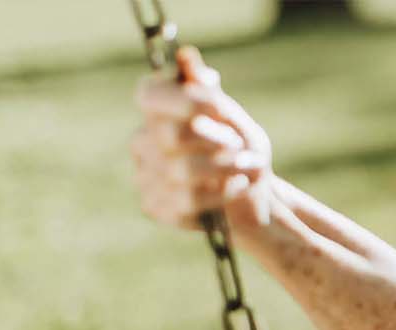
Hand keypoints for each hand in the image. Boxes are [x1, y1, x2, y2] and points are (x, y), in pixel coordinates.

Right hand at [130, 47, 273, 229]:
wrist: (252, 199)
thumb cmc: (240, 152)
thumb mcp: (233, 119)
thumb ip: (208, 92)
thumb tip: (185, 56)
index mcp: (158, 111)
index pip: (149, 94)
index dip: (184, 100)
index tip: (219, 108)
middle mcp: (143, 141)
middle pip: (171, 134)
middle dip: (215, 140)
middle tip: (238, 144)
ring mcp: (144, 175)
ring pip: (180, 171)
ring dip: (223, 169)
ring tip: (245, 168)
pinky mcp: (155, 206)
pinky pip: (186, 201)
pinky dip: (220, 195)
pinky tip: (234, 188)